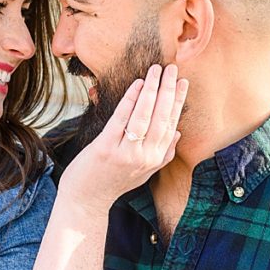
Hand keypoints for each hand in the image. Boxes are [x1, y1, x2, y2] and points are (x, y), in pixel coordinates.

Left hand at [60, 63, 187, 210]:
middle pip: (161, 117)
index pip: (171, 124)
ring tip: (155, 70)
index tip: (183, 81)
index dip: (178, 101)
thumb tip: (177, 132)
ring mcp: (125, 153)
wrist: (86, 201)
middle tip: (172, 68)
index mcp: (155, 159)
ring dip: (151, 90)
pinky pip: (121, 119)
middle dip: (168, 90)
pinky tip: (136, 84)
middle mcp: (144, 157)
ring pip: (143, 116)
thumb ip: (163, 154)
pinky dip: (130, 100)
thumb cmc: (113, 183)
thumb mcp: (144, 172)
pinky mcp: (106, 149)